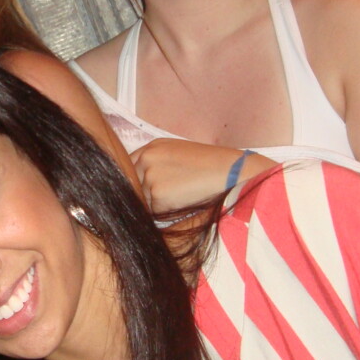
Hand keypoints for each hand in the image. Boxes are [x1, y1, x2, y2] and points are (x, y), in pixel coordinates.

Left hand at [131, 139, 272, 212]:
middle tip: (170, 195)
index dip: (136, 181)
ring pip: (143, 200)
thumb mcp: (178, 155)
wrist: (230, 172)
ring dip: (156, 206)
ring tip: (182, 196)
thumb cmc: (210, 165)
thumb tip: (140, 187)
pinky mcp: (157, 194)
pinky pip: (153, 211)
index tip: (144, 190)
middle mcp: (146, 158)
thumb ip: (157, 165)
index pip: (129, 167)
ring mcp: (149, 175)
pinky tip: (184, 202)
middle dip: (144, 195)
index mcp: (152, 147)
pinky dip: (165, 213)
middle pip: (132, 185)